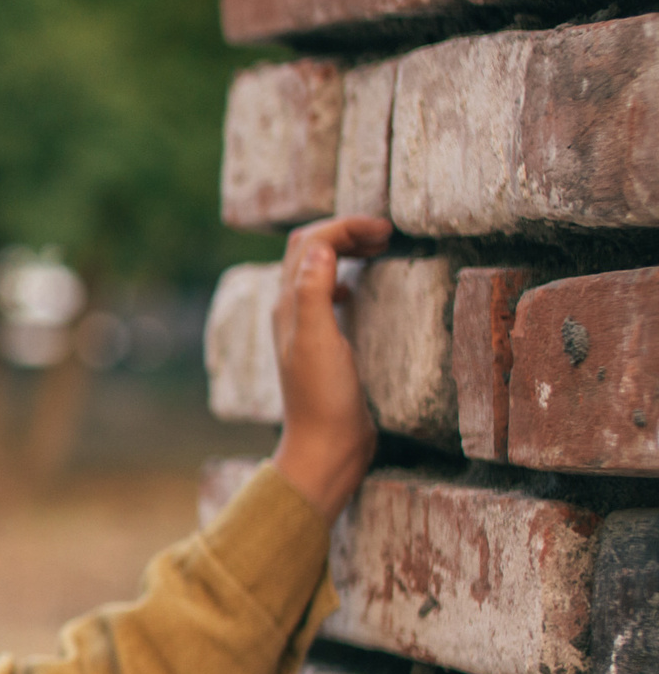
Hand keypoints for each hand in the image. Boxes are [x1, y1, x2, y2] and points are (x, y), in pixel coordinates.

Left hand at [269, 214, 390, 524]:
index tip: (384, 230)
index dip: (344, 227)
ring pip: (317, 272)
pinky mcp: (321, 345)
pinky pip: (325, 297)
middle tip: (385, 234)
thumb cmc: (324, 399)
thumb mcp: (320, 342)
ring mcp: (305, 328)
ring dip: (343, 251)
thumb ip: (314, 294)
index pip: (309, 244)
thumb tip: (319, 247)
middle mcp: (291, 312)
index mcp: (288, 306)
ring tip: (378, 248)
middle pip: (309, 251)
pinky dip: (342, 280)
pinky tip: (355, 290)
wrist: (326, 446)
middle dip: (343, 233)